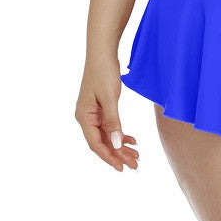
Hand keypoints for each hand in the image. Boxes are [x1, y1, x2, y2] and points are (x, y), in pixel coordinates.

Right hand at [75, 54, 139, 171]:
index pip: (96, 144)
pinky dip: (120, 134)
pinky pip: (110, 126)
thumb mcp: (110, 98)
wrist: (102, 53)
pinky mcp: (100, 108)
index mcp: (84, 117)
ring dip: (121, 146)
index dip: (109, 157)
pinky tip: (132, 140)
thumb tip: (116, 144)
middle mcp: (86, 117)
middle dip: (118, 154)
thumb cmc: (104, 72)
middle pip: (102, 142)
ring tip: (136, 155)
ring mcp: (93, 113)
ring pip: (107, 136)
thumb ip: (113, 122)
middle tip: (135, 165)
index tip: (122, 167)